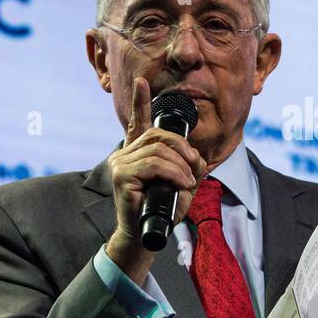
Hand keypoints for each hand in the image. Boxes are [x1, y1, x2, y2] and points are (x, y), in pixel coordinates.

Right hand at [104, 76, 206, 282]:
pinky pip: (154, 165)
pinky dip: (174, 173)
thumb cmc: (161, 209)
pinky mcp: (122, 176)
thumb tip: (196, 156)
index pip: (137, 122)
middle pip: (158, 135)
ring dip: (181, 165)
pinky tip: (182, 184)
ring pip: (158, 150)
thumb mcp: (180, 184)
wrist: (144, 235)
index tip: (142, 83)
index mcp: (135, 152)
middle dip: (183, 148)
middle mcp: (124, 154)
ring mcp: (120, 164)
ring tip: (188, 182)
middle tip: (194, 167)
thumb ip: (188, 166)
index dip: (140, 101)